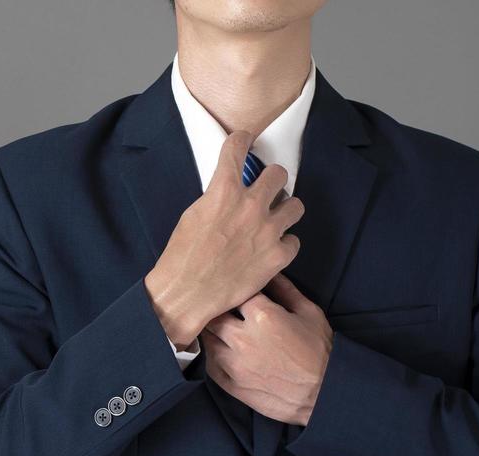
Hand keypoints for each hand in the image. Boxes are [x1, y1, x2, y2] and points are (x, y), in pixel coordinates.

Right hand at [143, 129, 305, 348]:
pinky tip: (271, 250)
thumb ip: (217, 197)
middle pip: (278, 173)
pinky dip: (284, 244)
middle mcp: (251, 206)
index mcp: (224, 191)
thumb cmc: (183, 256)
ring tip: (274, 220)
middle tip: (265, 190)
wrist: (187, 293)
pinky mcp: (277, 256)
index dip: (241, 140)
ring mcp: (268, 231)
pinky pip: (294, 241)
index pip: (238, 146)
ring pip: (295, 205)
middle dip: (271, 180)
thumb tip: (229, 191)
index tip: (243, 141)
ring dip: (285, 209)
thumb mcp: (193, 214)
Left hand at [201, 273, 331, 425]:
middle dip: (217, 309)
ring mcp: (233, 363)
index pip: (236, 292)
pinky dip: (213, 355)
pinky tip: (222, 351)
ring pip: (207, 339)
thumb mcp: (308, 312)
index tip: (236, 290)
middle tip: (222, 308)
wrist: (323, 393)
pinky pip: (209, 364)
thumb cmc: (319, 351)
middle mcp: (242, 338)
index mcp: (262, 316)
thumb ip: (285, 290)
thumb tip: (268, 272)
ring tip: (220, 329)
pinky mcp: (230, 384)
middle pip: (213, 314)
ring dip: (212, 332)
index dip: (236, 289)